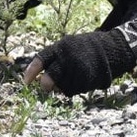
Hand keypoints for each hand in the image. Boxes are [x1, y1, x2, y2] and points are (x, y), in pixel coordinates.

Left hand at [21, 30, 135, 95]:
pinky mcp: (87, 79)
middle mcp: (67, 59)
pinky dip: (73, 88)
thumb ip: (53, 59)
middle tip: (46, 87)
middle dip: (46, 85)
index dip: (32, 72)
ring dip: (62, 87)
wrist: (110, 49)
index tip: (26, 82)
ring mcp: (78, 70)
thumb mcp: (67, 46)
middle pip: (50, 77)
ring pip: (61, 86)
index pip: (41, 60)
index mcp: (60, 47)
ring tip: (71, 78)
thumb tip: (38, 78)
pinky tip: (80, 81)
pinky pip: (73, 90)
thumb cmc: (82, 49)